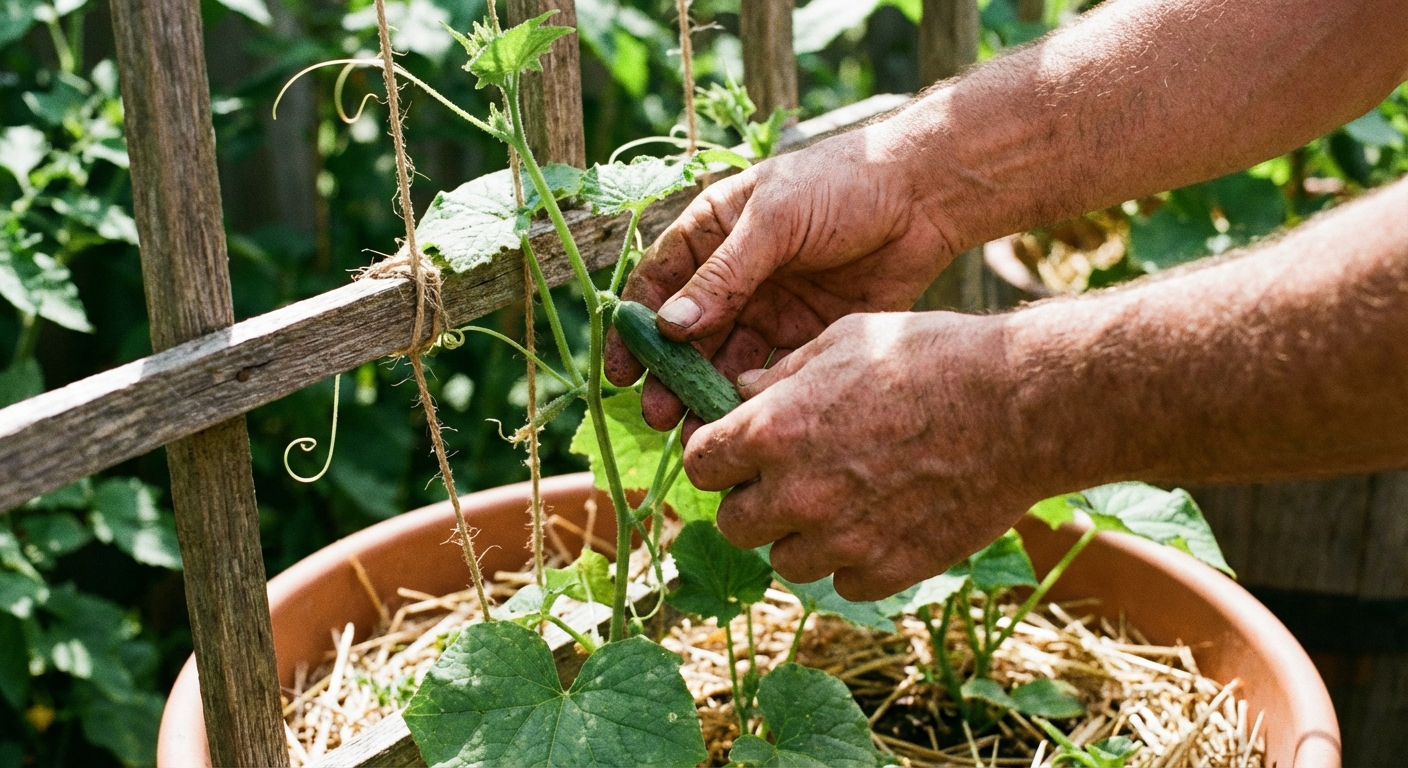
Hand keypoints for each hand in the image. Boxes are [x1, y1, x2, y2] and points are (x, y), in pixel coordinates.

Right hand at [604, 122, 958, 431]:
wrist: (924, 196)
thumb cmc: (843, 183)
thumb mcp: (776, 220)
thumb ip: (725, 274)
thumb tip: (670, 327)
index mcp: (712, 233)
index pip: (658, 284)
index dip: (635, 329)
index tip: (621, 372)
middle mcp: (734, 276)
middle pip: (687, 334)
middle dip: (670, 375)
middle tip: (657, 416)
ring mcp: (770, 308)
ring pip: (725, 361)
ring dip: (707, 395)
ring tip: (696, 431)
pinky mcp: (807, 336)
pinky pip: (771, 373)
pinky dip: (753, 398)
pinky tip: (741, 422)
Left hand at [681, 312, 1060, 600]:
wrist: (1017, 405)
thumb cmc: (931, 356)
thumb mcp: (843, 340)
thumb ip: (781, 376)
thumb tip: (741, 394)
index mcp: (771, 430)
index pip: (701, 463)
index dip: (717, 456)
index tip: (736, 452)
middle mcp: (796, 492)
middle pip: (734, 523)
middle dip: (753, 501)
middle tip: (788, 479)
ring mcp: (841, 539)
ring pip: (786, 560)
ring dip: (801, 535)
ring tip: (840, 501)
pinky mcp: (887, 569)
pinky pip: (843, 581)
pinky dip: (852, 559)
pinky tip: (880, 523)